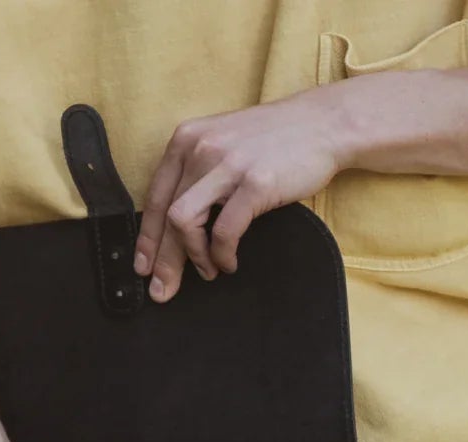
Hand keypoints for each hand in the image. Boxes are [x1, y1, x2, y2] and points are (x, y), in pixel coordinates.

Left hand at [133, 92, 355, 302]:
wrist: (324, 124)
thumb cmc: (277, 140)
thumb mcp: (226, 144)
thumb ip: (200, 172)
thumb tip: (181, 221)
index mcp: (188, 139)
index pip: (155, 196)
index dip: (147, 237)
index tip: (143, 265)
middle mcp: (200, 149)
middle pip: (166, 214)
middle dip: (162, 260)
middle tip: (162, 290)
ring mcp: (227, 165)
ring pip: (185, 222)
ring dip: (192, 257)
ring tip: (208, 271)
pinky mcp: (254, 183)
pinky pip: (224, 231)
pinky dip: (222, 255)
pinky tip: (228, 263)